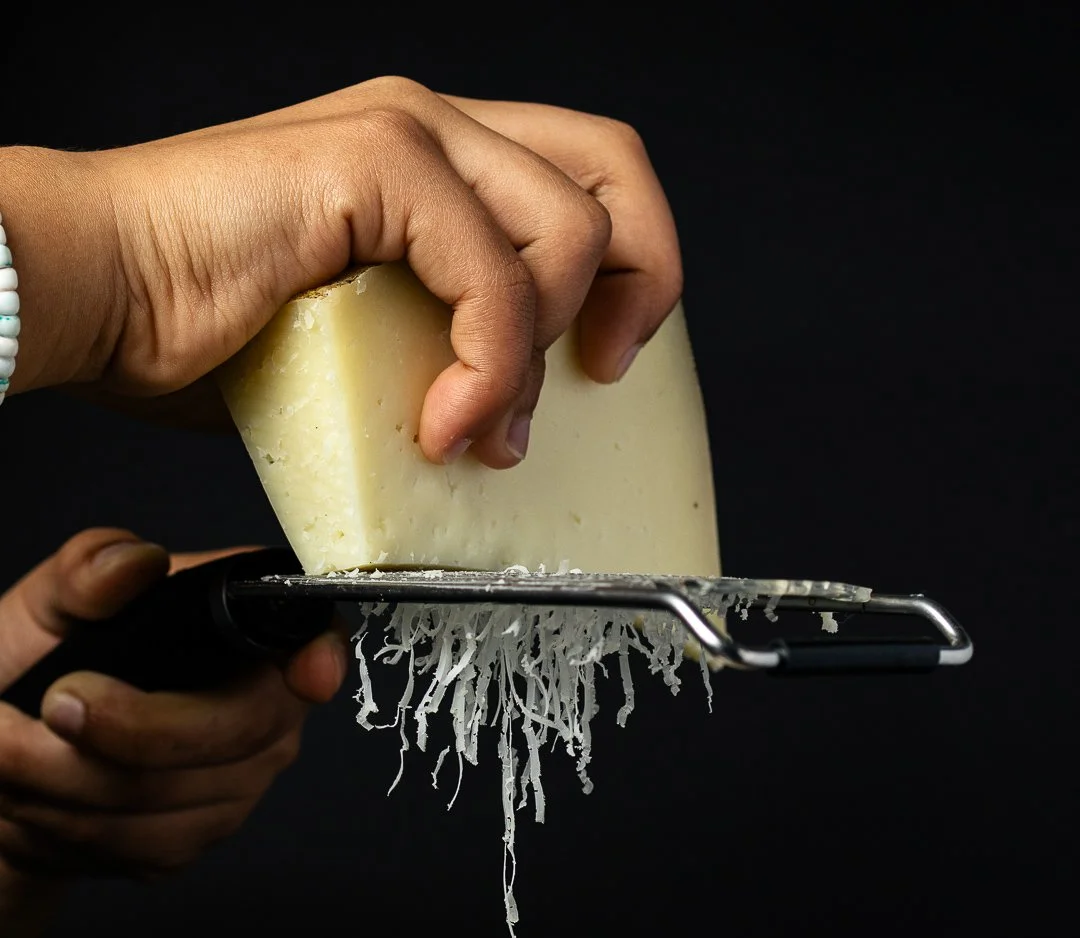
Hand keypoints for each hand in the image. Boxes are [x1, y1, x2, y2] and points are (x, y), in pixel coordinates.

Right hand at [0, 77, 680, 465]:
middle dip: (642, 280)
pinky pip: (490, 272)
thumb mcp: (368, 342)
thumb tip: (500, 417)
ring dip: (542, 353)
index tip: (602, 361)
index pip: (591, 178)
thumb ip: (441, 350)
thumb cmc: (207, 324)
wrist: (95, 293)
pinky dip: (490, 364)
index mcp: (441, 161)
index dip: (634, 267)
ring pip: (569, 226)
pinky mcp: (372, 163)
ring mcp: (407, 133)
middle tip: (600, 373)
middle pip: (613, 167)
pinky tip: (445, 423)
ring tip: (478, 432)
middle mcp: (435, 128)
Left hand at [0, 529, 346, 918]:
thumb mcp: (49, 601)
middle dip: (137, 728)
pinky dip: (74, 821)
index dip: (321, 655)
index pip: (310, 635)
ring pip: (181, 793)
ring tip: (7, 750)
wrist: (4, 756)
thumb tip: (138, 562)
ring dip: (75, 779)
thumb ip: (86, 568)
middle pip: (241, 727)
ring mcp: (241, 775)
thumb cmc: (37, 663)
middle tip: (50, 705)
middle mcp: (262, 701)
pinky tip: (36, 792)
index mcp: (241, 625)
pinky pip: (150, 842)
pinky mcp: (202, 833)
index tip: (308, 674)